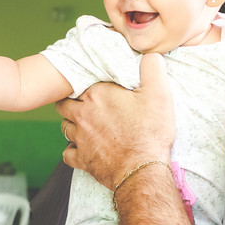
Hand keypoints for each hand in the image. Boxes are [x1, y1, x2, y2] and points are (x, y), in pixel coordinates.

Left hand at [57, 53, 174, 189]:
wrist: (142, 170)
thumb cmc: (150, 132)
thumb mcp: (159, 94)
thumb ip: (152, 68)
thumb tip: (150, 55)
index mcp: (97, 96)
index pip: (79, 83)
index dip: (86, 85)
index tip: (94, 88)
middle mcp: (83, 115)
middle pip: (65, 104)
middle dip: (72, 102)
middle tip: (85, 104)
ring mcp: (80, 138)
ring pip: (65, 127)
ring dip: (72, 125)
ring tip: (85, 125)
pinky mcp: (82, 159)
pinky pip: (67, 153)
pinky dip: (72, 150)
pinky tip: (83, 149)